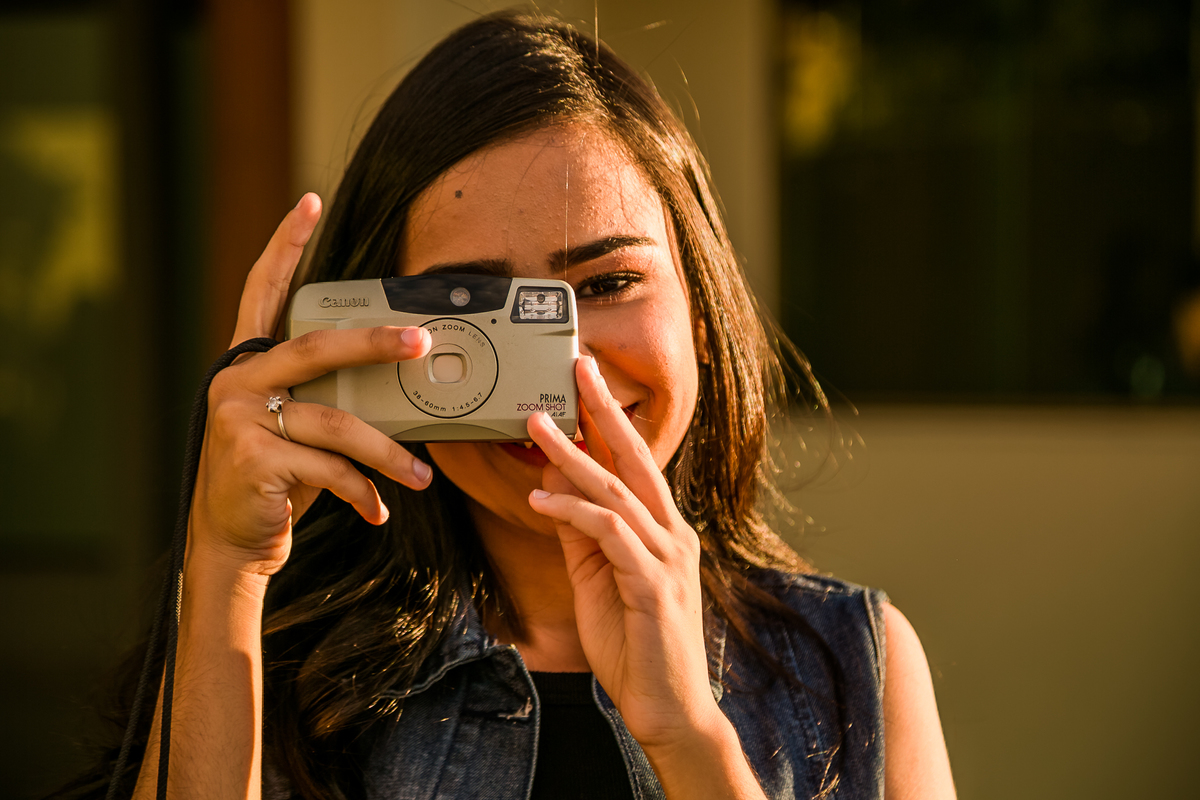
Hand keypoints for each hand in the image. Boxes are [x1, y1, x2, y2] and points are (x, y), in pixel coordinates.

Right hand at [188, 193, 432, 575]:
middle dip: (375, 344)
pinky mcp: (252, 459)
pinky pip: (329, 469)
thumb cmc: (275, 477)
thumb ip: (326, 397)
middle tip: (421, 344)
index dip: (285, 245)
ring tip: (420, 475)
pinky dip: (362, 492)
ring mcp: (240, 419)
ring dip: (387, 453)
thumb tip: (401, 385)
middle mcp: (238, 381)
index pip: (264, 290)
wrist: (231, 539)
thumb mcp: (295, 429)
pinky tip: (377, 511)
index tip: (309, 201)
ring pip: (336, 421)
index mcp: (249, 364)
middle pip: (317, 348)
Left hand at [526, 356, 721, 752]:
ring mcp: (667, 558)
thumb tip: (554, 487)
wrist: (668, 709)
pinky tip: (540, 497)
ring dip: (574, 455)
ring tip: (538, 425)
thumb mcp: (597, 579)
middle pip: (637, 460)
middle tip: (578, 369)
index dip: (610, 421)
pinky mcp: (654, 585)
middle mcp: (672, 535)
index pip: (636, 464)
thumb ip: (580, 534)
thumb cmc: (634, 644)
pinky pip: (609, 534)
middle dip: (605, 411)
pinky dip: (573, 511)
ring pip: (617, 492)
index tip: (584, 384)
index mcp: (663, 531)